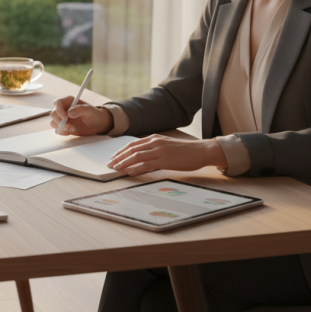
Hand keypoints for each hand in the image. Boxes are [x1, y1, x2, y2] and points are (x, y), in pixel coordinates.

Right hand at [50, 96, 113, 135]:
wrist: (97, 125)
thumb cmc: (94, 114)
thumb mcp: (90, 110)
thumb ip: (80, 109)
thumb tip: (69, 113)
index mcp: (69, 101)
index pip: (57, 102)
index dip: (59, 110)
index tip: (66, 118)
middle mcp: (63, 109)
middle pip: (53, 114)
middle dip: (60, 122)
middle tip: (71, 127)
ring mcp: (62, 118)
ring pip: (53, 122)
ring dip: (62, 128)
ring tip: (74, 129)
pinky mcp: (63, 126)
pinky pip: (57, 130)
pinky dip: (62, 132)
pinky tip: (71, 132)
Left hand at [107, 135, 226, 175]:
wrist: (201, 151)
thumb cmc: (185, 150)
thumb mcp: (167, 145)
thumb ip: (154, 148)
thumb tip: (141, 156)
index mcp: (154, 138)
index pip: (132, 144)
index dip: (121, 151)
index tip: (113, 158)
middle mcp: (155, 143)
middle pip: (131, 150)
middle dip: (118, 157)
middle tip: (110, 165)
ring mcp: (160, 151)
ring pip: (136, 157)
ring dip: (124, 163)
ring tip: (116, 169)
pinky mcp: (165, 160)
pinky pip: (147, 165)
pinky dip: (136, 168)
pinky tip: (130, 173)